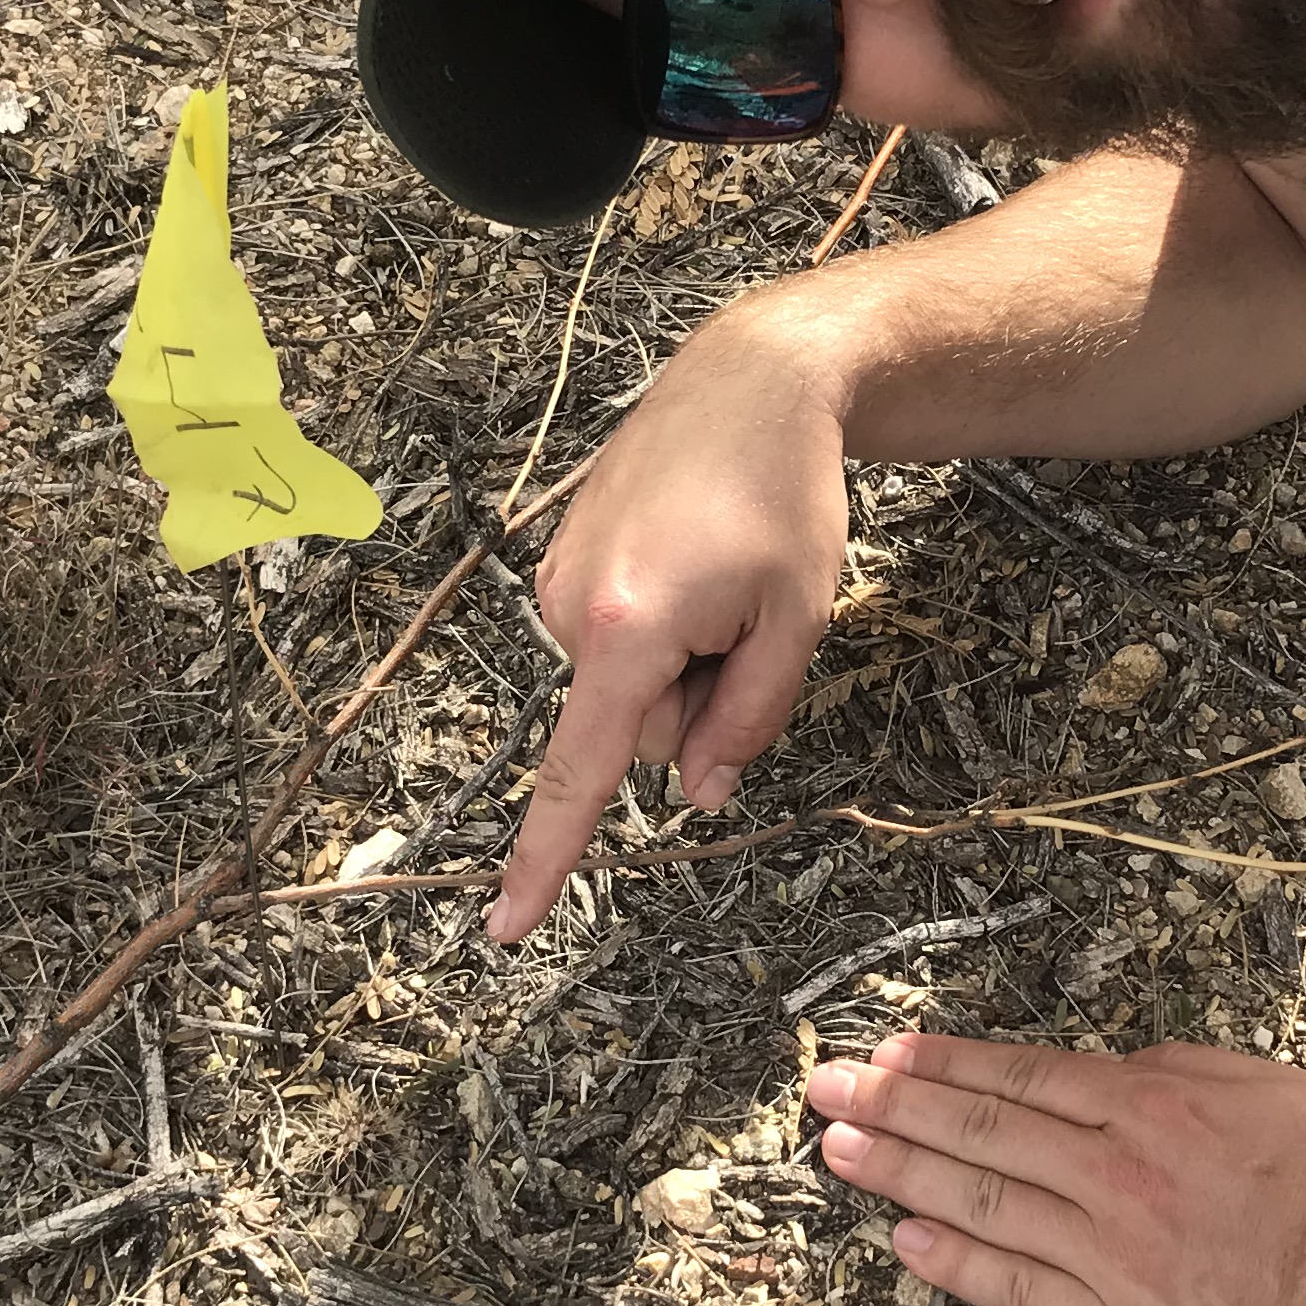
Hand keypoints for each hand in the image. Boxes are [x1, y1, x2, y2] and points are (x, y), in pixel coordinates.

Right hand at [488, 318, 852, 941]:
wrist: (750, 380)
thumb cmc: (785, 494)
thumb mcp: (797, 621)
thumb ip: (747, 722)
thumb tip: (698, 796)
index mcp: (627, 631)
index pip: (581, 771)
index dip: (547, 857)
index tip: (508, 926)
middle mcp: (569, 608)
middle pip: (637, 727)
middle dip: (694, 700)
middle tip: (747, 616)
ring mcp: (556, 581)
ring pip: (628, 685)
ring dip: (679, 657)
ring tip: (721, 574)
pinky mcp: (559, 562)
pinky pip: (614, 640)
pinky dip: (658, 624)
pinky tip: (694, 558)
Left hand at [804, 1032, 1305, 1305]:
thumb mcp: (1267, 1088)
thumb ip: (1176, 1071)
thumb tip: (1109, 1068)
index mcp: (1150, 1108)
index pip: (1022, 1076)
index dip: (944, 1063)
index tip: (887, 1052)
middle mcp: (1114, 1175)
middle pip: (983, 1130)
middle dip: (894, 1105)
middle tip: (825, 1089)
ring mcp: (1109, 1256)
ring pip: (984, 1203)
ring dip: (903, 1174)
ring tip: (841, 1152)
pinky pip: (1019, 1293)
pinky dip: (956, 1265)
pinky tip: (906, 1241)